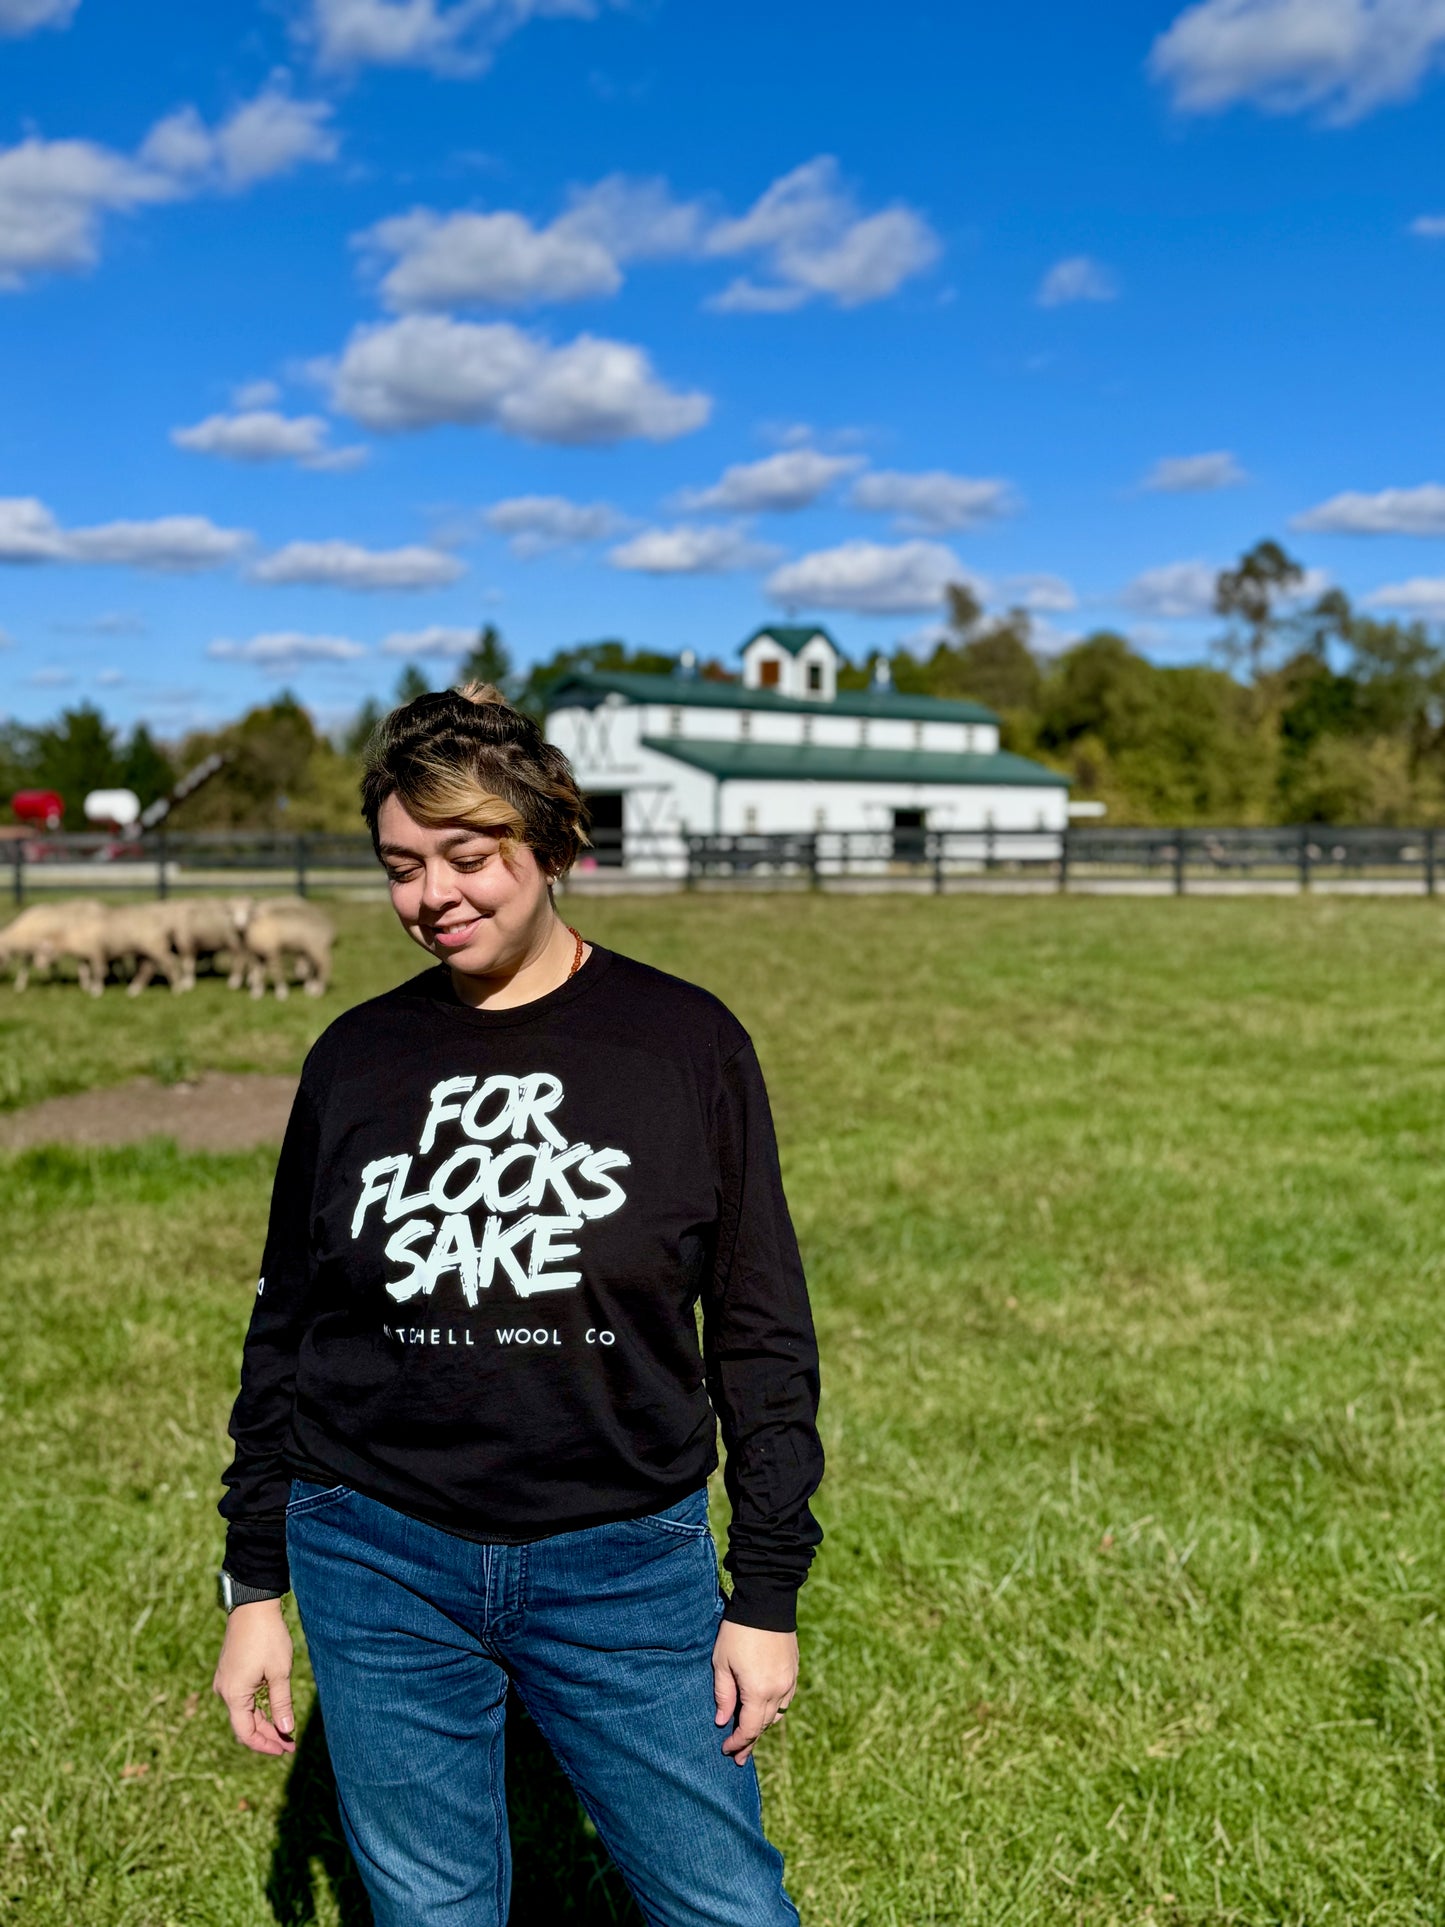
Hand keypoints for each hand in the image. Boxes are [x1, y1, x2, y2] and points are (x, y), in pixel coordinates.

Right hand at [212, 1599, 295, 1755]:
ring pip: (244, 1711)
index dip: (266, 1745)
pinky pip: (242, 1698)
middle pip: (245, 1724)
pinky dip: (258, 1707)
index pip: (246, 1733)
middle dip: (268, 1735)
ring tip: (286, 1729)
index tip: (286, 1749)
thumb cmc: (267, 1637)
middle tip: (291, 1742)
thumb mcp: (280, 1672)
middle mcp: (224, 1691)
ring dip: (264, 1721)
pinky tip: (273, 1709)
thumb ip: (281, 1703)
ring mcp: (225, 1681)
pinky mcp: (230, 1672)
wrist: (252, 1605)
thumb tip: (285, 1730)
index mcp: (234, 1695)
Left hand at [712, 1621, 797, 1765]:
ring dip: (763, 1727)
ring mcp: (789, 1681)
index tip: (726, 1749)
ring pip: (777, 1715)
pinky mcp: (793, 1671)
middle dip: (750, 1742)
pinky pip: (785, 1700)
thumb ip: (724, 1695)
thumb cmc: (738, 1632)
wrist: (766, 1602)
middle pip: (764, 1726)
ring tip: (751, 1739)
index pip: (749, 1729)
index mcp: (759, 1691)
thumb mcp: (722, 1663)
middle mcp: (778, 1691)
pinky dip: (774, 1710)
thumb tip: (722, 1721)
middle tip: (739, 1757)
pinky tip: (765, 1712)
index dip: (737, 1742)